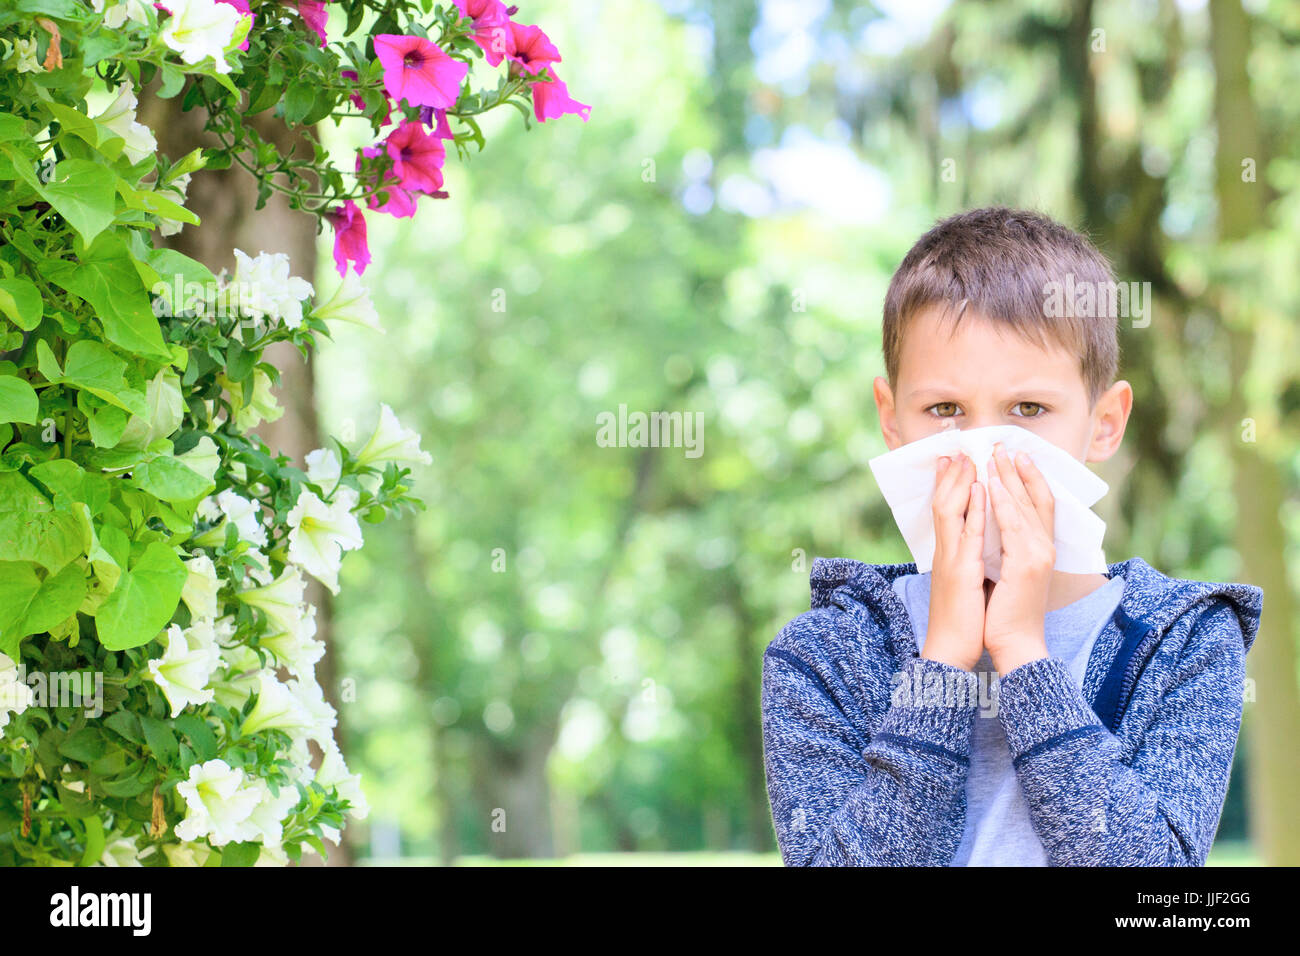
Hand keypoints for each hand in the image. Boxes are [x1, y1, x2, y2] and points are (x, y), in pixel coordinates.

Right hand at [923, 452, 986, 671]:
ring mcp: (951, 558)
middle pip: (945, 503)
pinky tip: (979, 488)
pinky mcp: (960, 570)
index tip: (955, 461)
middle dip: (951, 474)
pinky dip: (973, 507)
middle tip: (957, 448)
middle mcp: (946, 551)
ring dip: (959, 480)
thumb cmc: (962, 621)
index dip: (950, 485)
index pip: (948, 512)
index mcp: (949, 554)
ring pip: (952, 510)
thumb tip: (975, 549)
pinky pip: (968, 532)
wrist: (950, 649)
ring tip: (966, 455)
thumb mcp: (964, 584)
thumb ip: (966, 562)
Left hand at [983, 442, 1053, 674]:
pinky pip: (1013, 527)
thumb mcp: (1009, 572)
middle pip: (1035, 498)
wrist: (1015, 643)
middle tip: (1004, 444)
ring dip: (1010, 478)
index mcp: (1040, 549)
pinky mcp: (1025, 565)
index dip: (1030, 478)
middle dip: (1018, 470)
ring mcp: (1037, 555)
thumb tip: (1000, 528)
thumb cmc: (1007, 612)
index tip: (1017, 455)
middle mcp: (1044, 548)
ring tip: (996, 454)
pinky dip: (1004, 504)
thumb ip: (1010, 548)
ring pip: (1025, 507)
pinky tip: (993, 486)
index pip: (1040, 504)